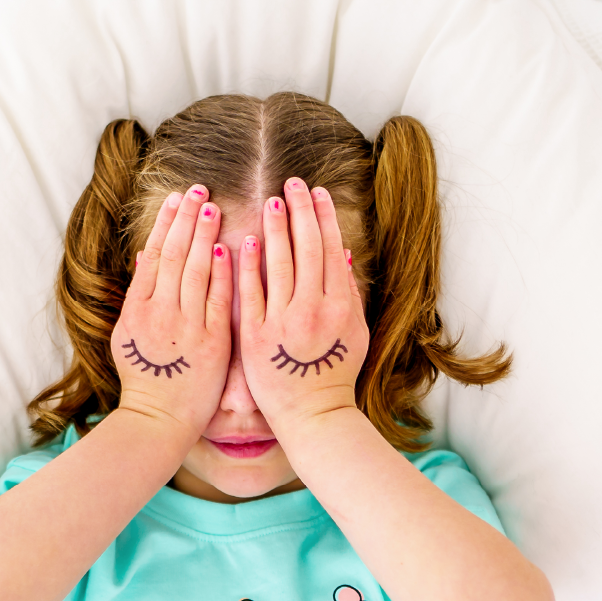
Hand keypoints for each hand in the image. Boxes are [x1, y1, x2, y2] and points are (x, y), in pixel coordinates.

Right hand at [112, 186, 231, 434]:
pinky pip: (218, 300)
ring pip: (196, 270)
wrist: (159, 421)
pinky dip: (222, 273)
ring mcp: (186, 326)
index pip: (154, 254)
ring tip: (213, 206)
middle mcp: (160, 313)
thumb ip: (136, 296)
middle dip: (187, 218)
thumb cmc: (145, 380)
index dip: (167, 223)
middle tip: (199, 188)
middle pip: (175, 254)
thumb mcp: (126, 336)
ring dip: (205, 235)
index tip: (177, 198)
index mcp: (137, 309)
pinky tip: (229, 247)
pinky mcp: (211, 342)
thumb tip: (143, 256)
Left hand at [237, 179, 368, 430]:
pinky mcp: (256, 336)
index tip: (318, 192)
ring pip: (278, 263)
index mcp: (339, 306)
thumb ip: (351, 295)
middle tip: (292, 183)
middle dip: (300, 210)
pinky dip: (249, 265)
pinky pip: (251, 293)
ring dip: (275, 228)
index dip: (324, 217)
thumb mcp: (356, 335)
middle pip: (306, 248)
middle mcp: (312, 309)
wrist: (312, 417)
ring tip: (270, 201)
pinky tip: (245, 240)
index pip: (331, 250)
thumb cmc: (335, 377)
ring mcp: (283, 322)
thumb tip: (345, 256)